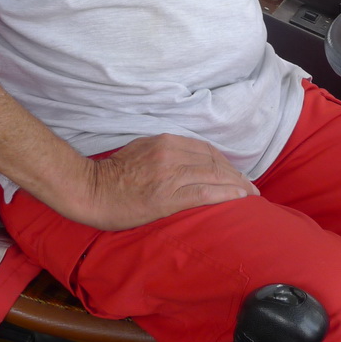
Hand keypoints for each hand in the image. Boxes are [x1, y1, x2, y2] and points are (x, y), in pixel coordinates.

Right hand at [83, 133, 259, 229]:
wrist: (90, 190)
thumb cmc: (112, 175)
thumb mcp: (140, 150)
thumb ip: (165, 151)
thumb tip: (186, 160)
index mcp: (165, 142)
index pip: (205, 150)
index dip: (225, 162)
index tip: (235, 173)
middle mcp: (170, 154)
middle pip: (214, 162)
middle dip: (235, 175)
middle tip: (249, 188)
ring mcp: (170, 175)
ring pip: (214, 176)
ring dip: (237, 185)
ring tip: (250, 195)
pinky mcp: (167, 197)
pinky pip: (205, 193)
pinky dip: (226, 195)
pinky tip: (240, 199)